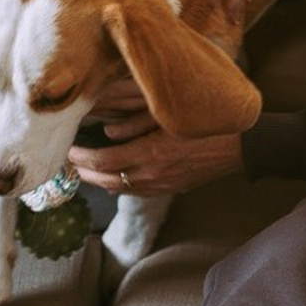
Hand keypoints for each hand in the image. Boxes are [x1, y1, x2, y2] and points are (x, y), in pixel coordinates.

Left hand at [70, 117, 244, 196]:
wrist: (238, 144)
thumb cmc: (202, 121)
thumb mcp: (166, 113)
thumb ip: (134, 122)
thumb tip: (107, 131)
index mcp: (150, 153)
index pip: (104, 161)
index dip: (81, 158)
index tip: (67, 150)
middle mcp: (153, 174)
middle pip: (107, 180)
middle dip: (84, 173)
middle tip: (68, 164)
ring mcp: (162, 184)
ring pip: (121, 189)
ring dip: (99, 182)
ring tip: (84, 172)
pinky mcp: (171, 188)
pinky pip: (138, 192)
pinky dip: (120, 186)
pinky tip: (112, 180)